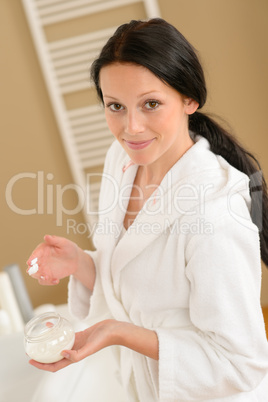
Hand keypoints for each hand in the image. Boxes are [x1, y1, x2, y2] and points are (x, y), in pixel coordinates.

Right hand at [26, 235, 79, 285]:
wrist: (75, 259)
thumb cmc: (69, 248)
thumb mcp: (64, 243)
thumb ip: (55, 240)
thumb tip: (46, 236)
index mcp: (42, 250)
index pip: (35, 254)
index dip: (32, 258)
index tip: (30, 262)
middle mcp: (40, 259)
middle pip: (31, 266)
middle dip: (33, 270)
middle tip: (40, 272)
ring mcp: (43, 268)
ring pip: (36, 275)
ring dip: (40, 277)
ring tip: (48, 278)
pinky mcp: (47, 275)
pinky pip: (43, 281)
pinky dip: (48, 282)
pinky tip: (56, 280)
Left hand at [28, 319, 158, 372]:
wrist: (114, 330)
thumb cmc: (104, 339)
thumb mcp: (90, 347)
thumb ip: (78, 354)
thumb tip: (63, 354)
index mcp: (75, 357)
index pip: (55, 366)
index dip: (42, 365)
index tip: (31, 360)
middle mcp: (74, 351)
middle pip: (54, 357)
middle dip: (42, 356)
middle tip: (31, 350)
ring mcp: (77, 343)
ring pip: (59, 345)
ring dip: (49, 344)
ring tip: (40, 338)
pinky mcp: (80, 334)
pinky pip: (65, 335)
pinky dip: (58, 332)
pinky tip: (53, 325)